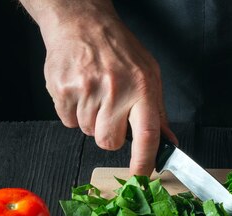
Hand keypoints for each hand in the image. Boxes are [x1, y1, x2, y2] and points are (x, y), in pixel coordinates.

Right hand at [40, 3, 174, 175]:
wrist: (82, 22)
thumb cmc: (119, 50)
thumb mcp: (149, 75)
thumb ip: (158, 112)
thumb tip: (169, 142)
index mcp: (142, 89)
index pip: (147, 136)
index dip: (144, 162)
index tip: (142, 177)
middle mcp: (116, 90)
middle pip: (108, 141)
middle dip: (108, 135)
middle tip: (110, 114)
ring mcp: (87, 90)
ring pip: (87, 132)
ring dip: (90, 120)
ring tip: (95, 93)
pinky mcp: (63, 89)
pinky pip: (67, 121)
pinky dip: (73, 112)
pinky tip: (80, 90)